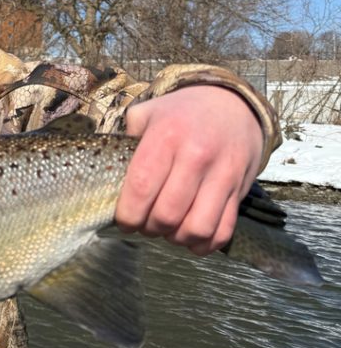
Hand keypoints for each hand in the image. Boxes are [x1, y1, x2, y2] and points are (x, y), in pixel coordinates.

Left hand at [116, 85, 263, 255]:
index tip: (124, 221)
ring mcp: (223, 174)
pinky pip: (223, 231)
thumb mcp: (148, 113)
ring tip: (167, 230)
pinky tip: (191, 236)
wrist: (233, 103)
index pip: (141, 187)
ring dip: (176, 239)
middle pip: (167, 214)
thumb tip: (107, 173)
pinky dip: (204, 243)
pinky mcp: (240, 189)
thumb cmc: (181, 112)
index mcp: (167, 136)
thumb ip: (126, 140)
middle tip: (144, 224)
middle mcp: (196, 156)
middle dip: (150, 228)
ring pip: (197, 228)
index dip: (128, 214)